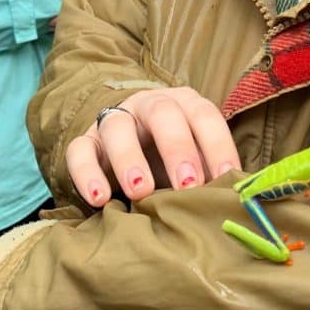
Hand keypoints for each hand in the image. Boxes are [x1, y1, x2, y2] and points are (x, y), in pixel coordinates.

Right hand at [65, 86, 239, 207]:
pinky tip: (98, 198)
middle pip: (163, 113)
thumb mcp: (195, 162)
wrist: (128, 148)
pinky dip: (86, 173)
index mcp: (184, 105)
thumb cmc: (172, 162)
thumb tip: (230, 203)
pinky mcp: (85, 141)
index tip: (226, 179)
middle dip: (177, 148)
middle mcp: (149, 106)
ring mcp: (114, 121)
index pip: (205, 116)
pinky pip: (79, 150)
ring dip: (130, 158)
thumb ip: (210, 174)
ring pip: (117, 128)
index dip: (218, 145)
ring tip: (140, 191)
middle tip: (188, 185)